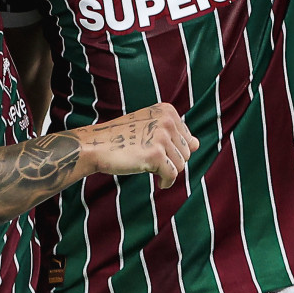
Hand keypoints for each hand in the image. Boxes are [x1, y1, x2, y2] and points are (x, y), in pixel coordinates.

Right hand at [79, 103, 198, 187]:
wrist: (96, 145)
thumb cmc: (122, 139)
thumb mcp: (150, 129)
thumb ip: (175, 134)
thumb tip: (197, 144)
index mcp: (167, 110)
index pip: (187, 139)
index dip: (172, 151)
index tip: (154, 150)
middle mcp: (167, 120)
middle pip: (186, 152)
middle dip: (171, 161)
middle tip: (149, 160)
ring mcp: (161, 136)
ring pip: (181, 165)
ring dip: (167, 171)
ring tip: (149, 166)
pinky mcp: (156, 155)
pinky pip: (172, 175)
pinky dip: (167, 182)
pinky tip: (159, 182)